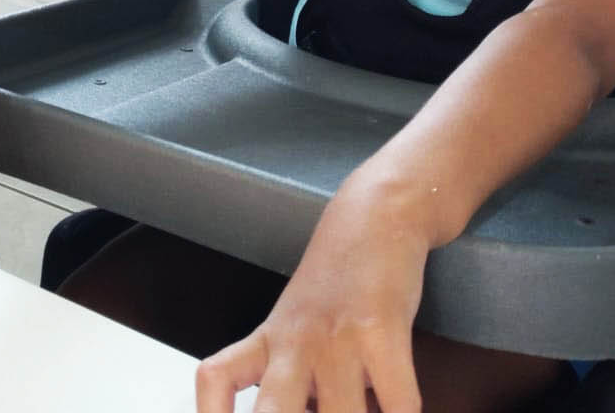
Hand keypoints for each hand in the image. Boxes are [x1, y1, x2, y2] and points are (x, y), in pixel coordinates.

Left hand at [194, 185, 426, 412]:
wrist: (374, 219)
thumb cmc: (337, 281)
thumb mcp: (298, 324)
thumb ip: (294, 379)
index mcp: (269, 340)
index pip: (215, 377)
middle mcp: (295, 342)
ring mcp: (337, 338)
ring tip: (365, 404)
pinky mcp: (382, 331)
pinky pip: (398, 405)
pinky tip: (398, 406)